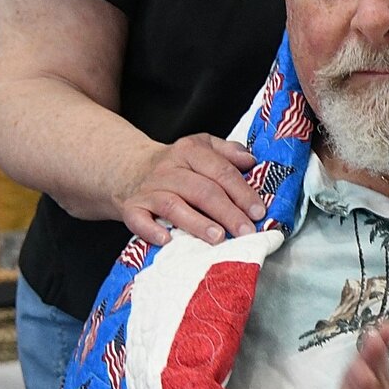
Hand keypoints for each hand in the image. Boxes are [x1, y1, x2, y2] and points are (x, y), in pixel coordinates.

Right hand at [117, 132, 265, 246]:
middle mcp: (168, 168)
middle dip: (227, 213)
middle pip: (201, 190)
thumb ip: (228, 152)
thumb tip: (250, 161)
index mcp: (189, 150)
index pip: (220, 171)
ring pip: (174, 205)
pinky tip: (168, 241)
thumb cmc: (176, 164)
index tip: (258, 212)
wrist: (130, 168)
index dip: (242, 192)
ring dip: (197, 223)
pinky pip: (139, 219)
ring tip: (218, 238)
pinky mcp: (131, 207)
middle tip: (246, 232)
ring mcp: (148, 189)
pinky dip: (152, 230)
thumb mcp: (202, 147)